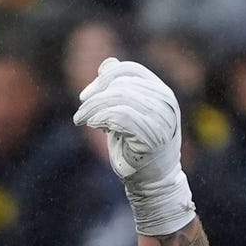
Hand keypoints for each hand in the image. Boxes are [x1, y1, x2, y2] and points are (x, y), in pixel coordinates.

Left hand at [73, 57, 192, 237]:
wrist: (153, 182)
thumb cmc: (137, 148)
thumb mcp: (127, 114)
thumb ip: (120, 89)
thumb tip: (107, 63)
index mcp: (161, 92)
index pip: (130, 70)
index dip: (104, 78)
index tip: (85, 96)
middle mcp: (165, 101)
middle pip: (121, 84)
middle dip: (95, 96)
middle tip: (80, 112)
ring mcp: (161, 118)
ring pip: (119, 98)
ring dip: (94, 108)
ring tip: (81, 119)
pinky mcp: (153, 136)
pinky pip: (122, 116)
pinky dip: (102, 117)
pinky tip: (93, 124)